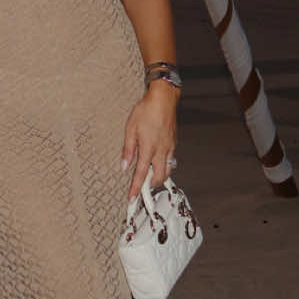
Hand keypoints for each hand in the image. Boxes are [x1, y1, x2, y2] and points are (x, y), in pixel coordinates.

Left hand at [121, 83, 177, 201]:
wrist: (163, 99)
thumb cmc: (146, 111)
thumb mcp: (130, 129)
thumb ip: (128, 150)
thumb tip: (125, 165)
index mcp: (148, 148)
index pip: (141, 174)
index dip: (136, 188)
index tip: (132, 198)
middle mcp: (161, 151)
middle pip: (159, 178)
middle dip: (150, 186)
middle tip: (141, 188)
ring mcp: (169, 148)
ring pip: (167, 170)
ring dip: (158, 177)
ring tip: (149, 176)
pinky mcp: (174, 143)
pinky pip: (170, 160)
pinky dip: (164, 166)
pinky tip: (157, 162)